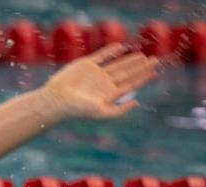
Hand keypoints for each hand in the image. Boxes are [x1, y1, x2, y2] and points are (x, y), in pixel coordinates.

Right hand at [42, 44, 157, 118]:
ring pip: (118, 64)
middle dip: (141, 67)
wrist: (57, 99)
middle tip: (155, 60)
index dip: (143, 78)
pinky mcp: (86, 64)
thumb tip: (137, 103)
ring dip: (130, 59)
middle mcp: (104, 83)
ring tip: (143, 55)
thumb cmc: (77, 109)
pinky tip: (121, 47)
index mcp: (109, 94)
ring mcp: (96, 73)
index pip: (130, 84)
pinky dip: (111, 51)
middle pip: (127, 73)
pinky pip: (102, 55)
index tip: (155, 72)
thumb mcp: (100, 112)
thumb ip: (119, 110)